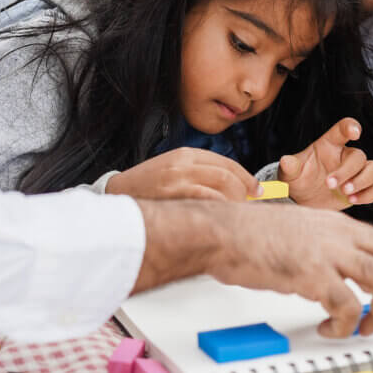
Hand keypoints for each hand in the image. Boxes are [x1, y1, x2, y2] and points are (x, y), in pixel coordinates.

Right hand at [106, 147, 259, 200]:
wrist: (117, 195)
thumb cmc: (146, 187)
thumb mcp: (172, 171)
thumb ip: (198, 175)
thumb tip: (230, 188)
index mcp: (185, 154)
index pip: (225, 162)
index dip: (245, 176)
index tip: (255, 189)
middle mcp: (183, 163)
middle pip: (226, 174)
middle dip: (244, 189)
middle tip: (252, 202)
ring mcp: (178, 179)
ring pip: (220, 186)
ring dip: (234, 201)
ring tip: (236, 213)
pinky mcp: (172, 195)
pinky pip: (206, 201)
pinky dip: (218, 208)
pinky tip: (221, 217)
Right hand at [210, 203, 372, 336]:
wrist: (222, 231)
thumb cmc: (252, 235)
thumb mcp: (302, 232)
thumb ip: (328, 247)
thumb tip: (346, 273)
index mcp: (341, 225)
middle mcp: (341, 234)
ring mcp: (327, 252)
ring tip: (364, 328)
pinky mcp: (310, 273)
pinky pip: (347, 306)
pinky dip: (344, 325)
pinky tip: (328, 328)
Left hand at [279, 118, 372, 209]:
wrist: (303, 200)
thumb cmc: (298, 179)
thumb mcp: (289, 173)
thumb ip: (290, 167)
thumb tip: (286, 161)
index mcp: (329, 144)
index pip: (343, 129)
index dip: (351, 127)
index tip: (355, 133)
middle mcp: (345, 156)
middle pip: (359, 156)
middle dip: (346, 171)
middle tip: (329, 185)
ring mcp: (355, 172)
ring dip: (363, 181)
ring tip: (345, 193)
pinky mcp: (361, 188)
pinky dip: (368, 195)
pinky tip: (352, 200)